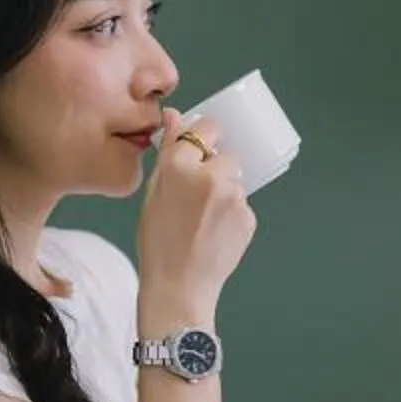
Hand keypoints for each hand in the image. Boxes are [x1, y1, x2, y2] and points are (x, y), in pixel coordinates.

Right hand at [135, 104, 253, 326]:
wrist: (178, 285)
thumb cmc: (158, 243)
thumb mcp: (153, 193)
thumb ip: (169, 152)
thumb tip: (174, 116)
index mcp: (178, 165)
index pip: (205, 129)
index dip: (204, 139)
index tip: (202, 150)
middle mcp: (208, 175)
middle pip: (225, 157)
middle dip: (215, 171)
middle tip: (197, 200)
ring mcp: (232, 196)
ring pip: (235, 182)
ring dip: (224, 194)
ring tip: (204, 222)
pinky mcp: (247, 216)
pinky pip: (242, 205)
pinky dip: (232, 215)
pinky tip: (214, 233)